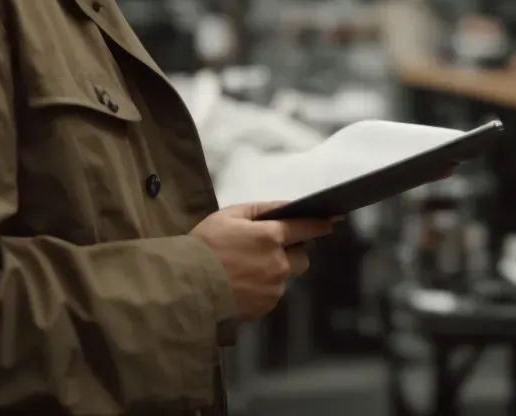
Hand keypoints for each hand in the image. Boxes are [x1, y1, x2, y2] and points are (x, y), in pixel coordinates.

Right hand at [192, 203, 336, 322]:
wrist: (185, 285)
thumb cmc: (204, 245)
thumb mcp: (229, 216)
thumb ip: (261, 210)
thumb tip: (286, 207)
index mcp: (271, 237)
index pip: (306, 229)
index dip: (319, 225)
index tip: (331, 223)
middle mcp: (278, 264)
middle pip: (302, 259)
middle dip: (292, 254)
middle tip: (266, 252)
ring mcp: (272, 289)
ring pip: (284, 278)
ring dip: (273, 273)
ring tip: (244, 271)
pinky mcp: (263, 308)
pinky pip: (270, 296)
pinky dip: (261, 290)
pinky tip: (240, 286)